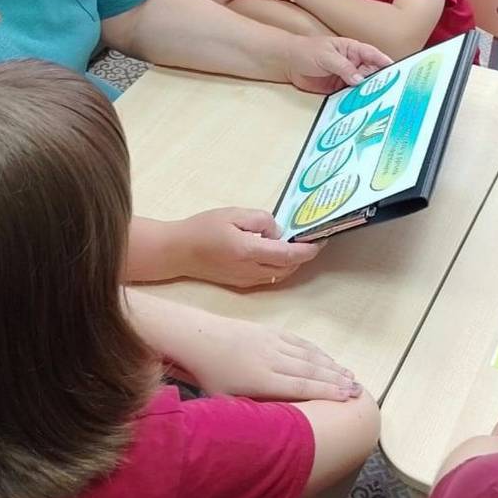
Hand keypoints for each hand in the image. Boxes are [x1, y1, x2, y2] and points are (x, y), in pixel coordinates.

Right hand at [170, 207, 320, 287]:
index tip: (321, 240)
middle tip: (311, 240)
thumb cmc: (203, 228)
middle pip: (288, 269)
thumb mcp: (234, 214)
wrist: (177, 252)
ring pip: (280, 276)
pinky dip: (279, 268)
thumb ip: (261, 220)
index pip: (288, 255)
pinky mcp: (240, 283)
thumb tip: (277, 233)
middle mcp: (250, 271)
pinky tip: (276, 254)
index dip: (308, 250)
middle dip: (303, 257)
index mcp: (249, 252)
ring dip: (292, 263)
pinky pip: (268, 278)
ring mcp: (245, 280)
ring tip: (296, 246)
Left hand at [177, 313, 362, 401]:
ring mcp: (273, 343)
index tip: (347, 398)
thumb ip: (250, 412)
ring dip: (331, 365)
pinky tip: (326, 357)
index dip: (326, 392)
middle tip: (358, 389)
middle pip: (310, 371)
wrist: (199, 337)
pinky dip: (315, 350)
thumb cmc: (210, 374)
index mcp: (262, 380)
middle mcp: (273, 359)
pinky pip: (299, 342)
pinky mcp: (271, 332)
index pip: (301, 387)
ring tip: (349, 375)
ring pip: (308, 355)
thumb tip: (270, 428)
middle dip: (336, 381)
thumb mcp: (226, 401)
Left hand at [285, 35, 391, 93]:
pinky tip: (361, 107)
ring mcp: (346, 77)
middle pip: (371, 73)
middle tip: (390, 92)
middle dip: (380, 82)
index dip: (385, 62)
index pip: (373, 55)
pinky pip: (350, 95)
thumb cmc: (307, 50)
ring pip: (362, 86)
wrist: (288, 61)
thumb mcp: (326, 56)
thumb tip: (359, 80)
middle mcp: (353, 63)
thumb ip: (344, 68)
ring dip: (368, 93)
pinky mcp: (338, 89)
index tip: (396, 70)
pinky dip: (355, 101)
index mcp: (353, 49)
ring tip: (378, 103)